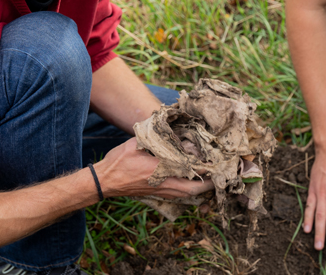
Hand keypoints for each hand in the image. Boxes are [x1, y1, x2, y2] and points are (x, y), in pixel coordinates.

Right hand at [93, 137, 212, 198]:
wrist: (105, 181)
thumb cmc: (120, 161)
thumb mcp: (139, 143)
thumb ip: (158, 137)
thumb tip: (177, 131)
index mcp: (160, 170)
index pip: (189, 171)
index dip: (205, 166)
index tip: (217, 160)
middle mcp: (164, 184)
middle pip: (194, 189)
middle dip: (209, 182)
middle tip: (220, 171)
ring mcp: (162, 192)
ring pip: (189, 194)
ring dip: (201, 187)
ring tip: (211, 175)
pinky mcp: (159, 194)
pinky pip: (181, 194)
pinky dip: (191, 188)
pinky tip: (194, 179)